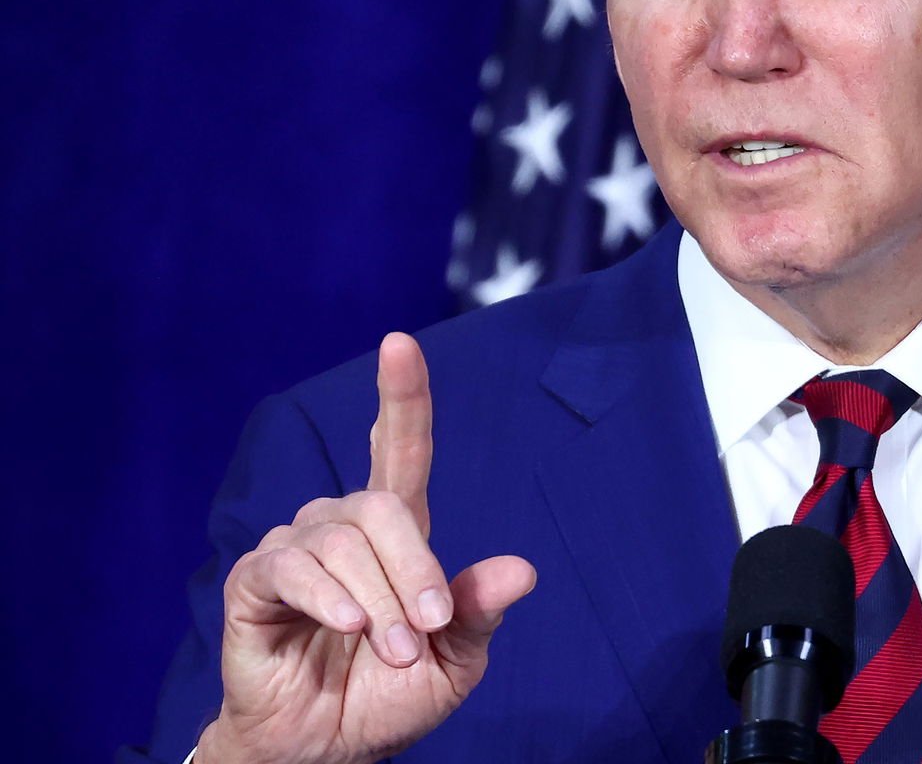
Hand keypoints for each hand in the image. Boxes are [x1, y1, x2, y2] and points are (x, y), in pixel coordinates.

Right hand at [198, 333, 536, 763]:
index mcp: (397, 532)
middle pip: (384, 505)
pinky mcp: (254, 583)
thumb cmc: (390, 695)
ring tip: (392, 650)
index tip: (400, 344)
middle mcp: (343, 525)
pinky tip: (345, 627)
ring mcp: (294, 548)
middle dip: (415, 570)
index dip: (401, 396)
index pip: (399, 448)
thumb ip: (479, 612)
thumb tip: (521, 569)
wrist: (327, 750)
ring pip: (343, 541)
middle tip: (427, 632)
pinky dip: (327, 597)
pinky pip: (291, 568)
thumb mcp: (455, 660)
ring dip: (377, 601)